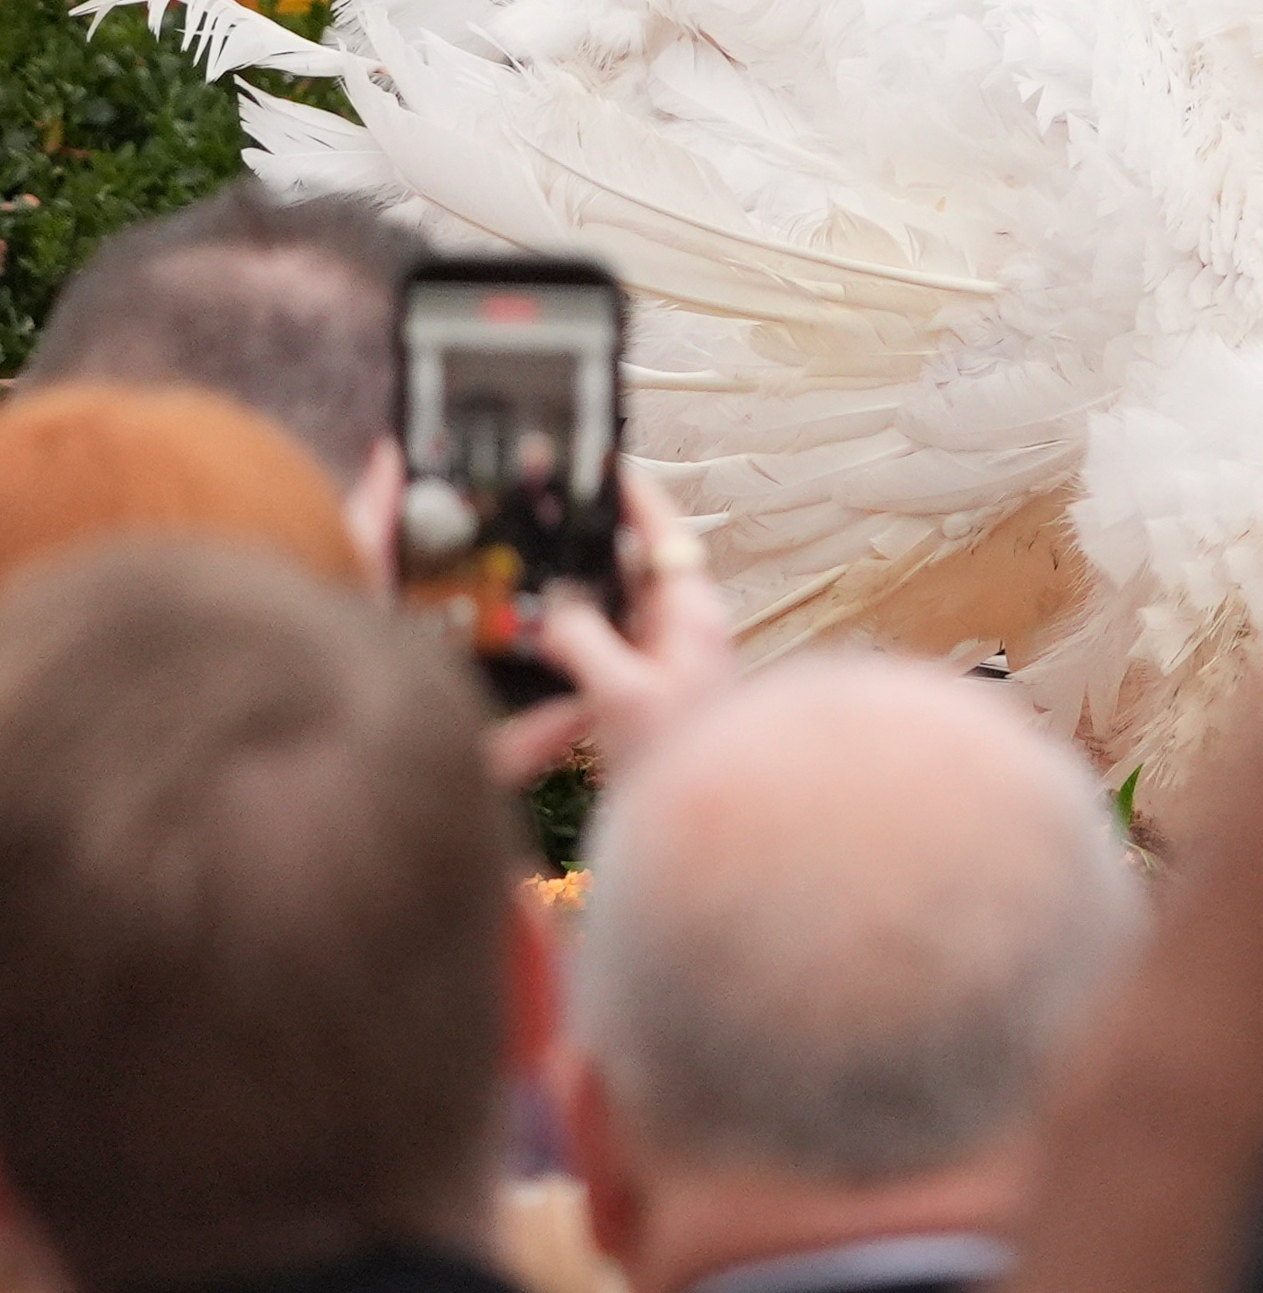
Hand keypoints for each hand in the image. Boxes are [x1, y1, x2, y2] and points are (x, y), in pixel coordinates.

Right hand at [486, 470, 737, 787]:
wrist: (703, 828)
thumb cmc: (681, 761)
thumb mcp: (623, 696)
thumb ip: (584, 644)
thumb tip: (553, 611)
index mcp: (692, 618)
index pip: (667, 536)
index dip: (636, 498)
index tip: (606, 463)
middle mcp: (682, 634)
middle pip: (635, 566)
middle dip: (593, 539)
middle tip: (547, 511)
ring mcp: (663, 664)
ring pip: (616, 607)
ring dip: (576, 589)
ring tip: (529, 565)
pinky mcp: (641, 695)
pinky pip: (602, 647)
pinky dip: (570, 635)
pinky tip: (535, 638)